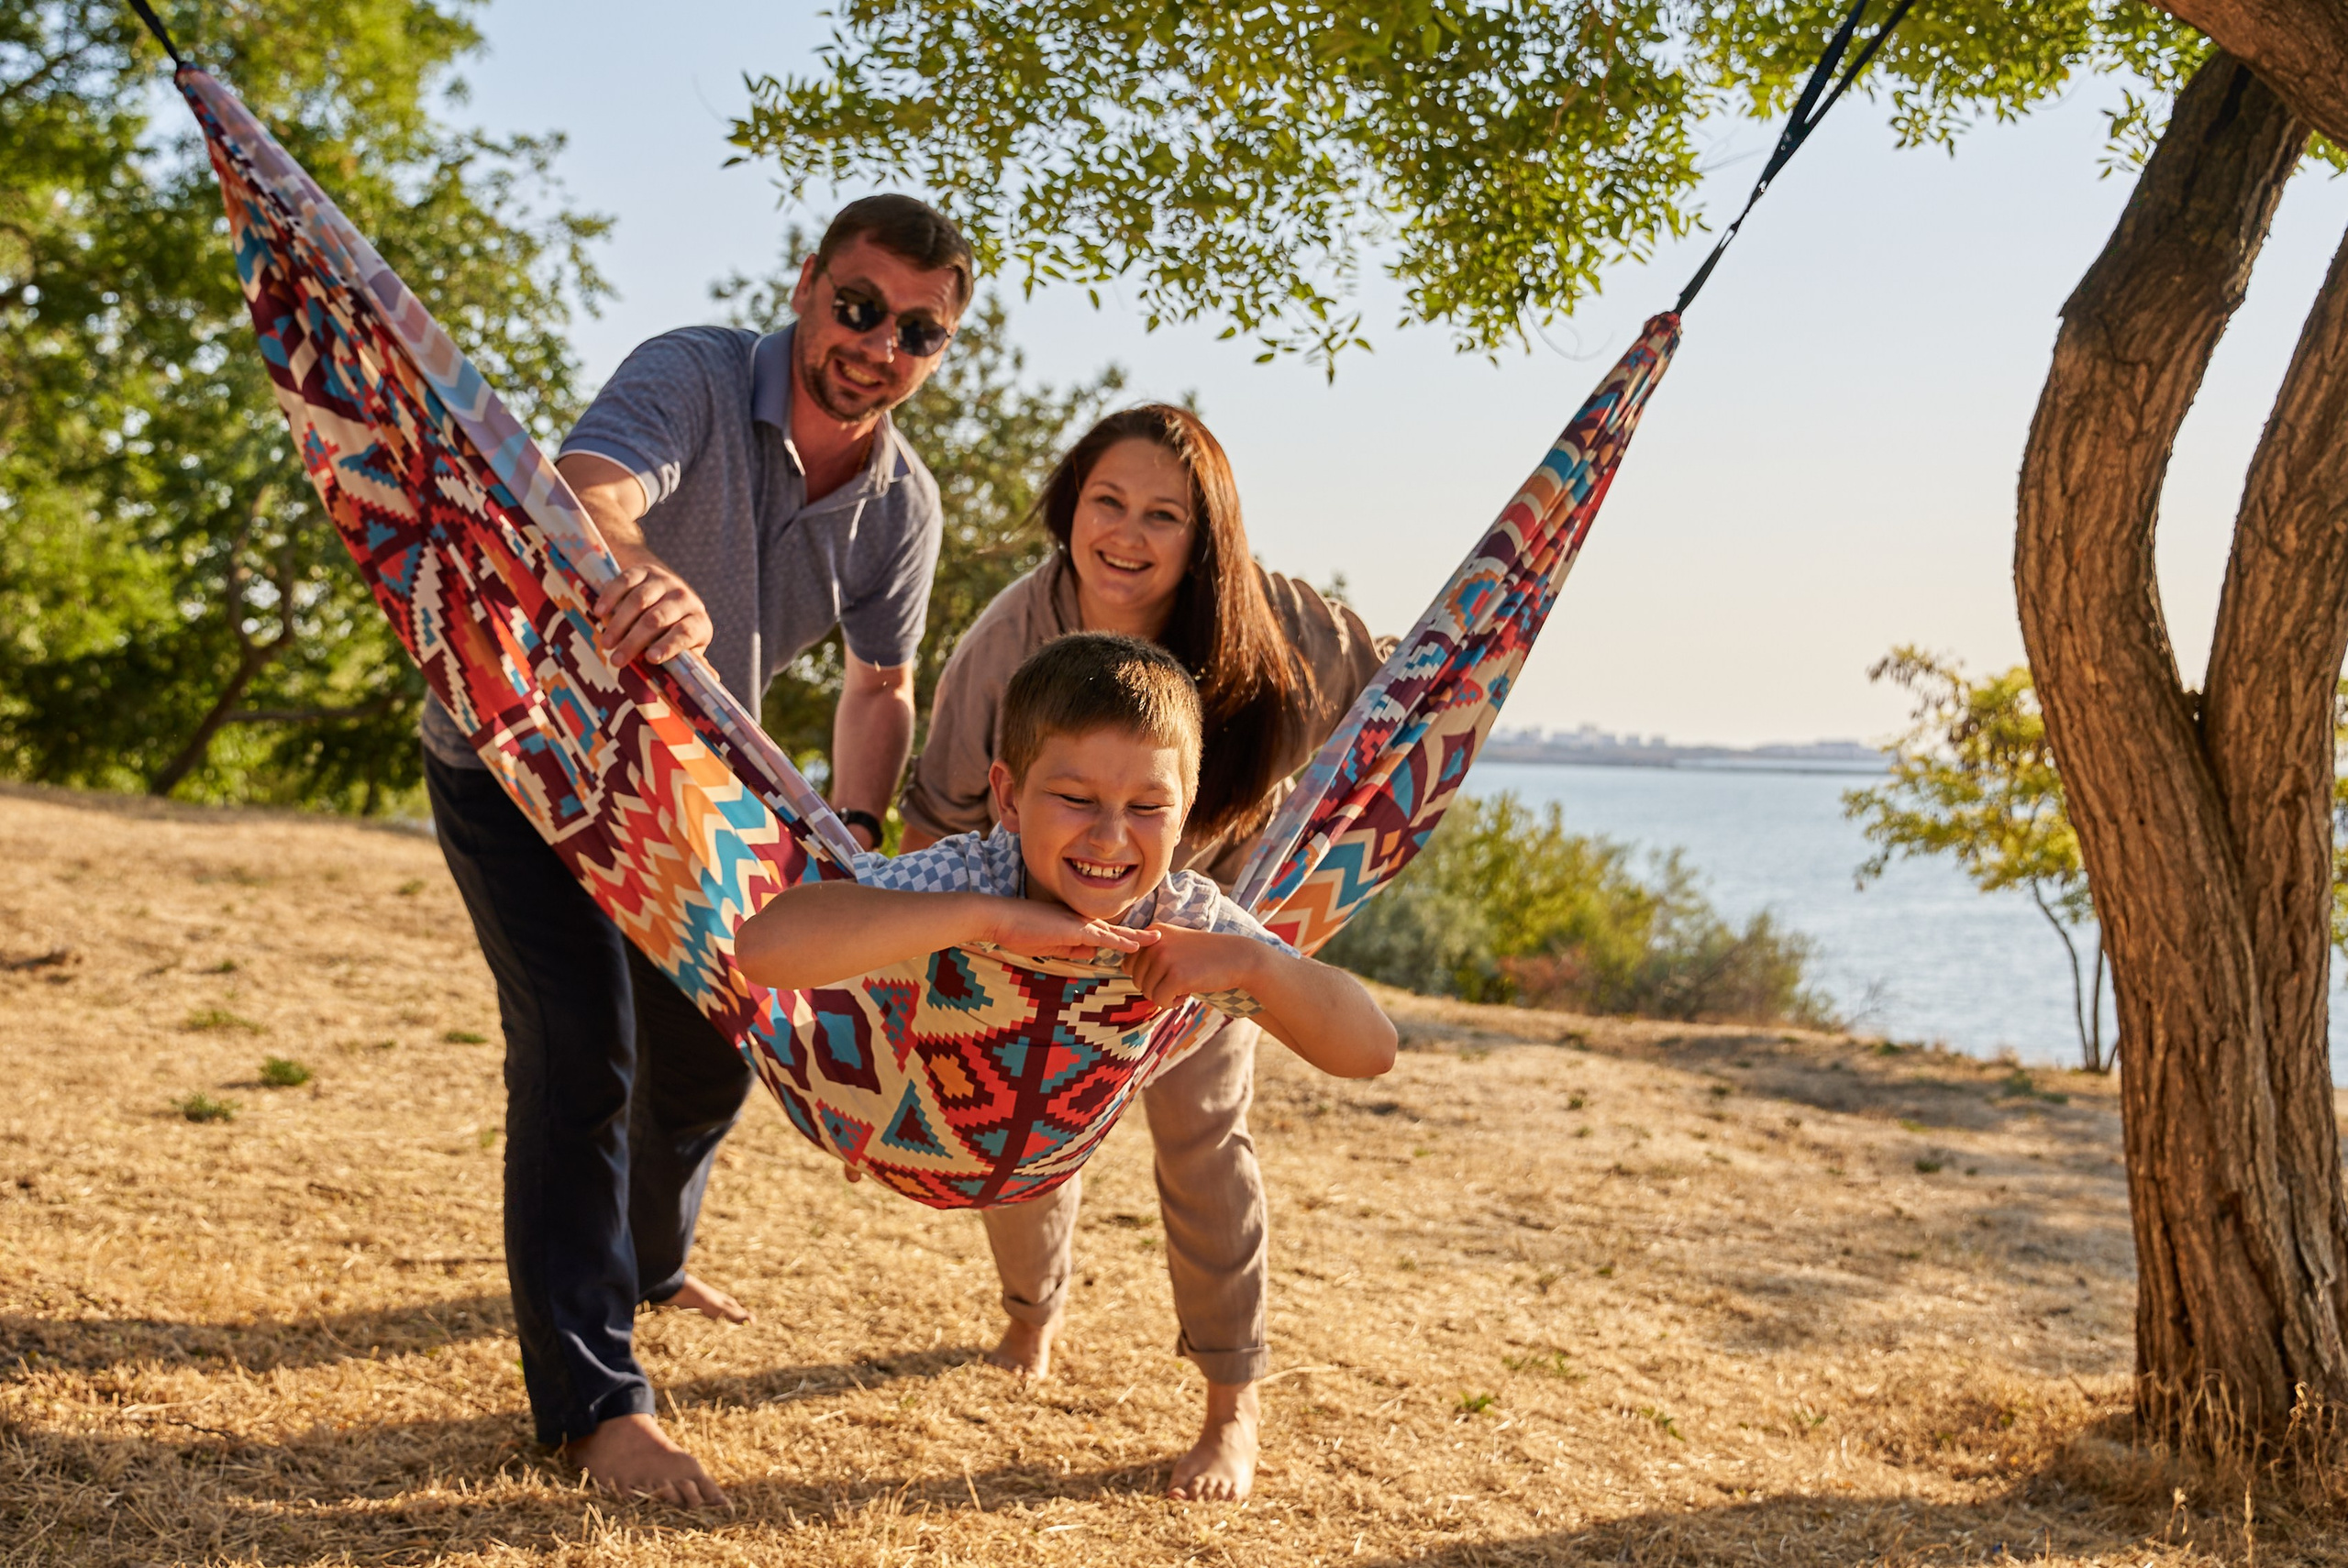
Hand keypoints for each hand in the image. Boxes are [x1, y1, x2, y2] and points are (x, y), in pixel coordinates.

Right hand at [593, 558, 711, 665]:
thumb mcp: (686, 648)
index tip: (650, 659)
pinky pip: (625, 580)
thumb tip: (713, 680)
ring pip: (639, 601)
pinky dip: (611, 596)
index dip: (668, 646)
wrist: (664, 593)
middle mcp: (684, 598)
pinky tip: (599, 612)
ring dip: (620, 623)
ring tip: (606, 643)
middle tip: (616, 660)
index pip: (685, 633)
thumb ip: (693, 662)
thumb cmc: (673, 632)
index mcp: (697, 621)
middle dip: (635, 641)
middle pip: (657, 619)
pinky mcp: (643, 570)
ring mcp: (663, 581)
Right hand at [974, 898, 1159, 963]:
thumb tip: (1094, 953)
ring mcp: (1076, 922)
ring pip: (1112, 931)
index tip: (1136, 942)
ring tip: (1156, 939)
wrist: (999, 918)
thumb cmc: (1018, 931)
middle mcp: (1078, 920)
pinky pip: (1101, 936)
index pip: (1101, 932)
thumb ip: (1071, 948)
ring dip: (1135, 936)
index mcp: (1072, 924)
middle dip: (1135, 934)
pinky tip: (1135, 946)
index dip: (1119, 937)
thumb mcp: (1048, 945)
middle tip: (1157, 937)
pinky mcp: (1072, 929)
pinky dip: (1119, 941)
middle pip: (1112, 929)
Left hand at [1122, 926, 1264, 1007]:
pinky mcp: (1176, 976)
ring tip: (1185, 985)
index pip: (1129, 964)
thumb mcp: (1174, 944)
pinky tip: (1188, 993)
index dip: (1146, 976)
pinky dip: (1172, 1003)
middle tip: (1179, 981)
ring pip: (1147, 992)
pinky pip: (1160, 1001)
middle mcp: (1155, 943)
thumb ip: (1151, 952)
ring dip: (1165, 995)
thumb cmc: (1205, 955)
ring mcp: (1164, 958)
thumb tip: (1123, 970)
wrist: (1237, 957)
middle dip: (1156, 987)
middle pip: (1136, 980)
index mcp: (1153, 932)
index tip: (1167, 974)